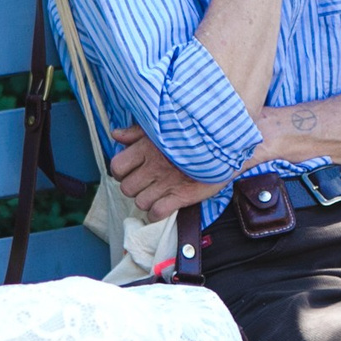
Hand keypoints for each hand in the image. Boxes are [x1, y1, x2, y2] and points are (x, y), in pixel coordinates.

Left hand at [110, 127, 229, 219]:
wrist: (224, 144)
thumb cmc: (192, 134)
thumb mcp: (162, 127)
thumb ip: (136, 132)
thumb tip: (116, 135)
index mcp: (146, 148)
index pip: (117, 166)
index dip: (120, 172)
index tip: (130, 172)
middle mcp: (153, 167)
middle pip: (127, 188)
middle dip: (134, 188)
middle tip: (145, 184)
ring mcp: (166, 183)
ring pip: (140, 202)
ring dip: (146, 200)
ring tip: (156, 193)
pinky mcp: (181, 196)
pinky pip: (157, 213)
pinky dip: (156, 213)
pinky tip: (163, 205)